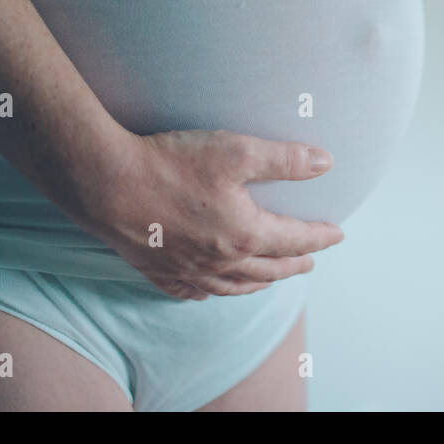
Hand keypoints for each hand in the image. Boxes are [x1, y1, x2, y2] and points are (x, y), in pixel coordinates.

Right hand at [81, 129, 344, 299]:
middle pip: (269, 269)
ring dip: (259, 282)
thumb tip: (326, 163)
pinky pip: (191, 291)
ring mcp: (187, 270)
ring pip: (233, 286)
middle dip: (294, 265)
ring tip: (271, 278)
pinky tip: (210, 290)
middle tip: (311, 261)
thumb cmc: (172, 163)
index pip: (295, 240)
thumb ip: (285, 160)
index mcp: (245, 234)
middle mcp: (220, 261)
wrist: (105, 183)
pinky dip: (211, 292)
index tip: (337, 234)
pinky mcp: (157, 270)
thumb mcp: (237, 151)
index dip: (319, 237)